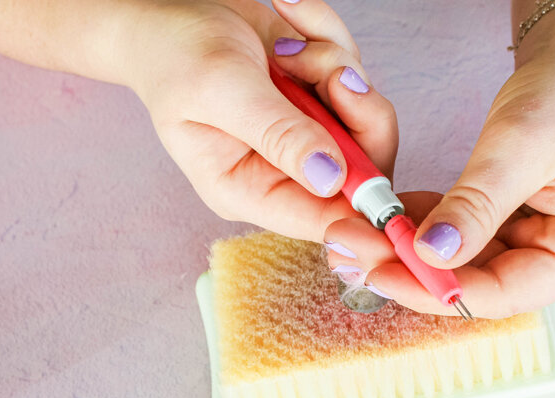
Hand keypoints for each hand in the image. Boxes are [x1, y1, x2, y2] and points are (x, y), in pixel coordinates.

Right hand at [121, 0, 396, 241]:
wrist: (170, 10)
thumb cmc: (175, 55)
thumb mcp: (220, 90)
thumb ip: (277, 133)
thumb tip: (331, 178)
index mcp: (250, 190)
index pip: (320, 221)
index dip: (362, 214)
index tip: (385, 192)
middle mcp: (285, 170)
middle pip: (361, 170)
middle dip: (358, 114)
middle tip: (333, 73)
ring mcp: (308, 133)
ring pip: (365, 116)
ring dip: (337, 66)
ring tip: (288, 46)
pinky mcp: (320, 97)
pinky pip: (354, 74)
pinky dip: (329, 38)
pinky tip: (289, 20)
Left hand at [327, 0, 554, 317]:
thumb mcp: (523, 143)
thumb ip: (476, 203)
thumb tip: (431, 256)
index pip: (500, 294)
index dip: (434, 290)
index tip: (380, 271)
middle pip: (473, 282)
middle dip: (408, 268)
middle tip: (349, 246)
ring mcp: (537, 247)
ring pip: (458, 263)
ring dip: (404, 248)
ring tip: (352, 228)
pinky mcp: (511, 228)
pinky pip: (457, 237)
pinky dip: (418, 224)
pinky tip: (381, 214)